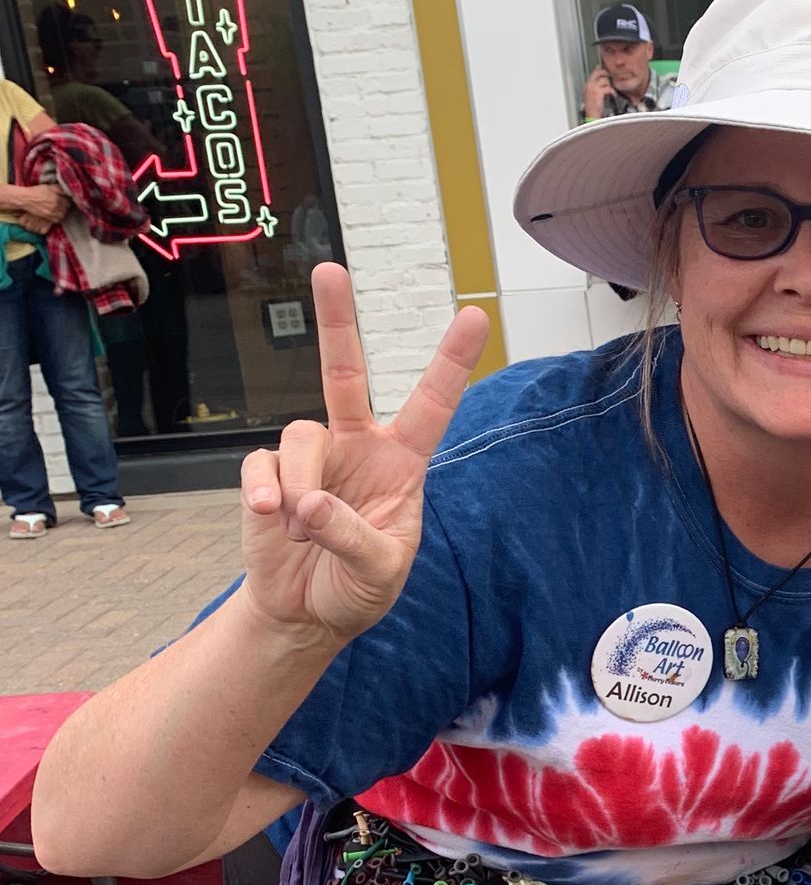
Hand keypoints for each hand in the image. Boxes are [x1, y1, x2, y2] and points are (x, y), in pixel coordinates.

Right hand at [0, 182, 67, 231]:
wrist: (26, 199)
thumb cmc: (36, 191)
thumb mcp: (48, 187)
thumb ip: (59, 189)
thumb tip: (67, 192)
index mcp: (57, 196)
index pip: (67, 200)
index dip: (66, 200)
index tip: (65, 200)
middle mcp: (56, 204)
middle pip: (66, 208)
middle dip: (65, 206)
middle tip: (62, 205)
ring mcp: (53, 211)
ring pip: (63, 214)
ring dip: (62, 212)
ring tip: (58, 210)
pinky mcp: (49, 217)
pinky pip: (58, 219)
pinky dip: (58, 217)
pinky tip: (55, 214)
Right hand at [236, 262, 490, 648]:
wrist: (305, 615)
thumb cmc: (357, 590)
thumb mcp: (378, 573)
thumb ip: (351, 537)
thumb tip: (310, 502)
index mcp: (402, 464)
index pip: (431, 405)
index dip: (450, 362)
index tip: (475, 316)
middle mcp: (357, 448)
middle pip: (345, 372)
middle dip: (335, 321)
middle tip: (330, 269)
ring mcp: (311, 458)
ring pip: (301, 436)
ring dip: (301, 486)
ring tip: (303, 530)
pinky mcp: (268, 474)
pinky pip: (261, 465)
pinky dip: (266, 494)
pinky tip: (270, 520)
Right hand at [583, 64, 612, 117]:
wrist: (591, 114)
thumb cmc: (592, 107)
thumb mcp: (591, 95)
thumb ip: (595, 87)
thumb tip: (601, 81)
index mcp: (587, 85)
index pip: (593, 74)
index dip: (598, 70)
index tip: (602, 68)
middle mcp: (589, 85)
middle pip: (598, 73)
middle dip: (605, 73)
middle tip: (610, 75)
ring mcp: (593, 88)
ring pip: (604, 80)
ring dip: (609, 85)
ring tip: (611, 90)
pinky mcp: (599, 92)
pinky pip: (608, 88)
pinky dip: (612, 91)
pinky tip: (613, 95)